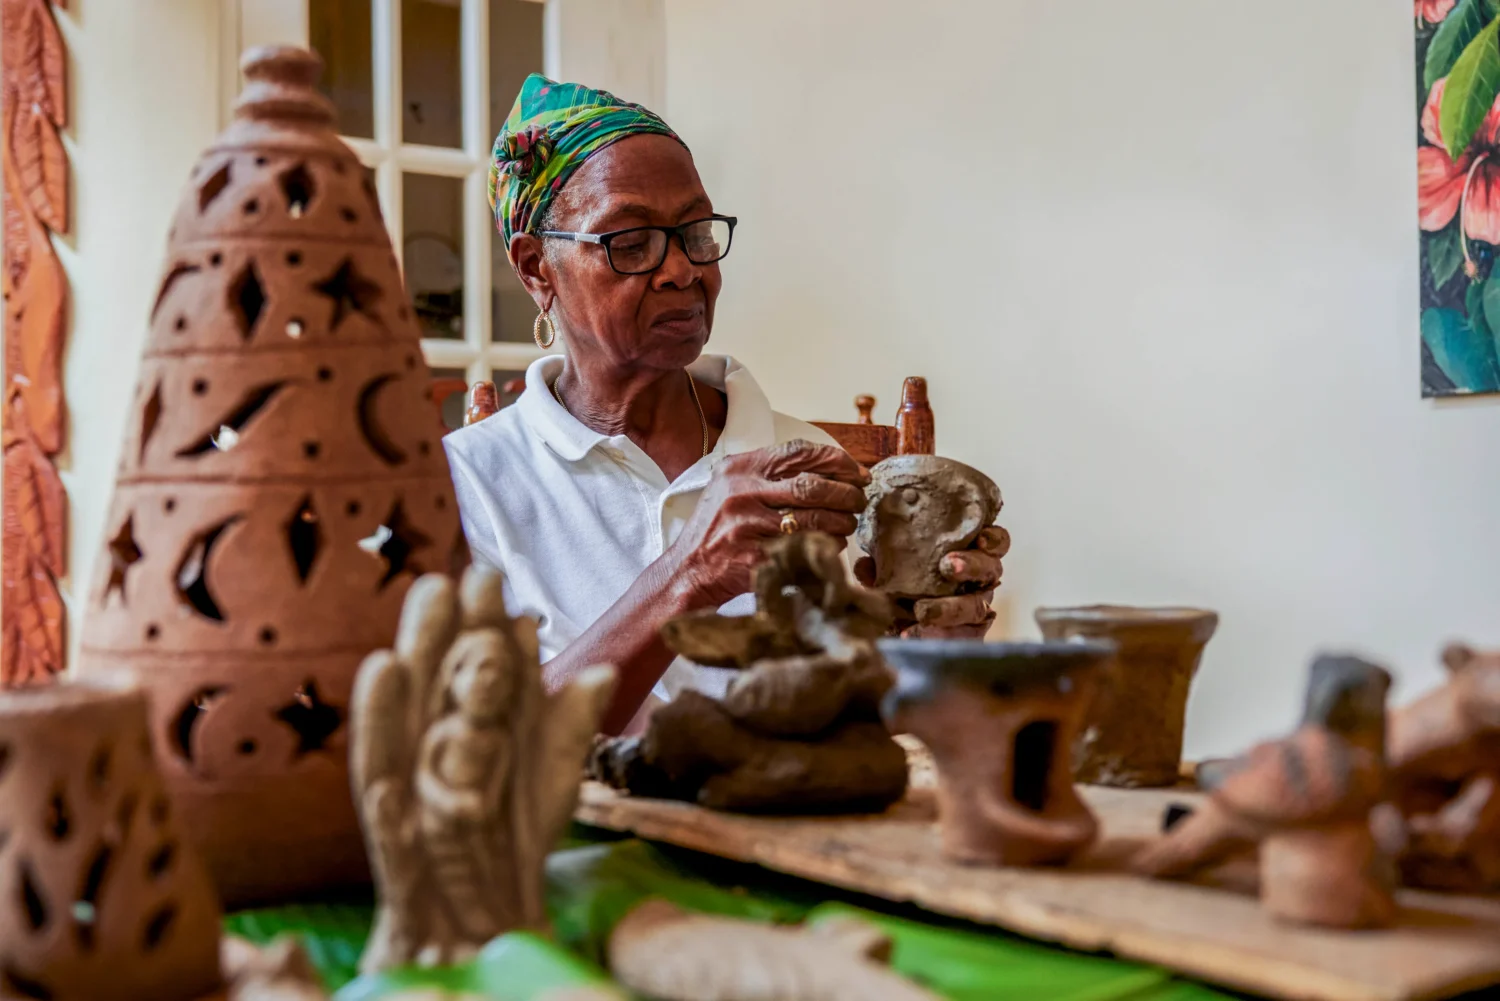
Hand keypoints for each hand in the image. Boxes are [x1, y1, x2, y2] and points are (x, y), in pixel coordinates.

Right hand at [667, 440, 869, 606]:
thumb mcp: (732, 487)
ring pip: (813, 518)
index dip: (836, 460)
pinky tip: (833, 544)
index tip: (856, 471)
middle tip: (860, 500)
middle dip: (845, 492)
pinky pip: (804, 547)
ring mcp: (747, 526)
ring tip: (850, 522)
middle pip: (811, 485)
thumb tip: (829, 469)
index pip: (798, 452)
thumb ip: (770, 474)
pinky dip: (827, 545)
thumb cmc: (718, 528)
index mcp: (739, 469)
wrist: (688, 570)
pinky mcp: (755, 556)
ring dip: (841, 520)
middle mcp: (742, 493)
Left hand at [855, 525, 1009, 638]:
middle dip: (971, 565)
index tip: (980, 539)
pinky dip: (939, 636)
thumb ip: (882, 566)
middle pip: (989, 570)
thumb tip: (865, 566)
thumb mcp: (894, 571)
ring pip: (976, 607)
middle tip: (948, 566)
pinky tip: (912, 634)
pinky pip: (963, 638)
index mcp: (970, 554)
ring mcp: (977, 609)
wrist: (905, 628)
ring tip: (923, 612)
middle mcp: (981, 581)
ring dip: (951, 608)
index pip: (995, 542)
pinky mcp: (970, 636)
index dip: (992, 539)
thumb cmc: (908, 585)